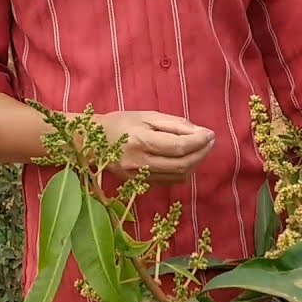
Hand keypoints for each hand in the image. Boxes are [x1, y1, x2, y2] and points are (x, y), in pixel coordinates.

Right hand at [96, 111, 215, 183]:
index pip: (178, 147)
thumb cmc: (120, 123)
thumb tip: (201, 132)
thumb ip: (174, 124)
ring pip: (178, 176)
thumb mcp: (146, 116)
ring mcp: (139, 177)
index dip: (199, 142)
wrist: (91, 143)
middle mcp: (140, 162)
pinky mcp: (140, 184)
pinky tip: (187, 158)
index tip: (211, 133)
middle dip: (202, 153)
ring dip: (196, 163)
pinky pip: (170, 181)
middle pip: (182, 165)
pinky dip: (184, 170)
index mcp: (141, 140)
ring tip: (201, 148)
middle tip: (210, 141)